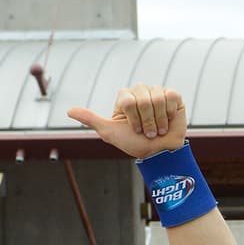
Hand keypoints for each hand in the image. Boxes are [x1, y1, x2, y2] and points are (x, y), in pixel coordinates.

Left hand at [66, 85, 188, 156]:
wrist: (160, 152)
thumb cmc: (135, 143)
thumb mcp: (110, 132)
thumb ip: (91, 120)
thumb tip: (69, 111)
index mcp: (125, 97)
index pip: (128, 100)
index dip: (133, 118)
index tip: (135, 130)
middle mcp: (140, 91)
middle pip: (143, 100)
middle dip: (147, 121)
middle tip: (149, 132)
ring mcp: (157, 92)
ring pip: (158, 99)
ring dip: (160, 120)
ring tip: (159, 129)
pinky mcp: (173, 96)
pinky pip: (171, 97)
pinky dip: (170, 113)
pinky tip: (169, 120)